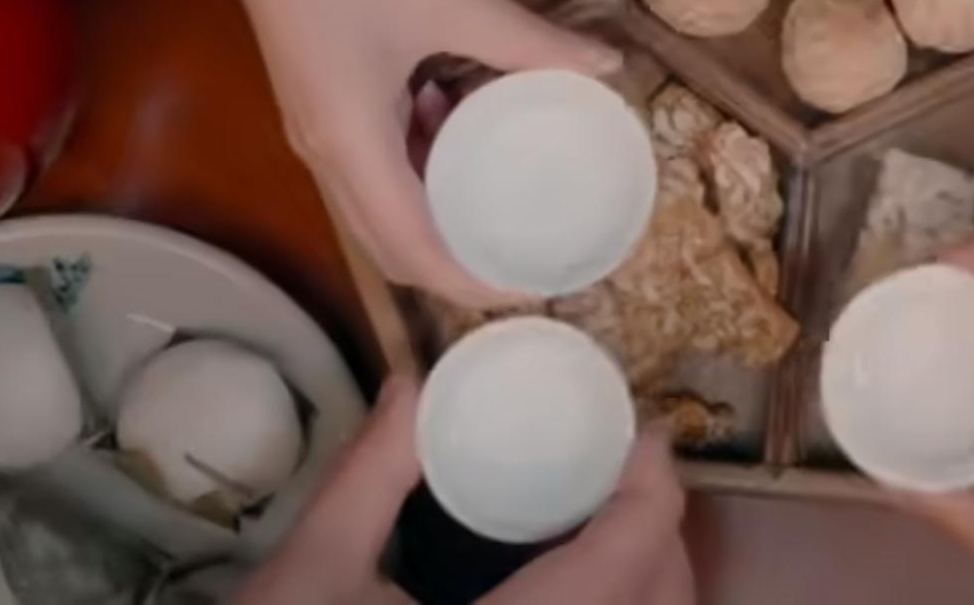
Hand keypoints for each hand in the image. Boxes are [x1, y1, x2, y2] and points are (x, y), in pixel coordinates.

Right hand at [151, 0, 620, 306]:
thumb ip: (527, 40)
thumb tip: (607, 64)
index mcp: (353, 146)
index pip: (414, 253)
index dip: (476, 283)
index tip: (540, 285)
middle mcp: (329, 154)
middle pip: (395, 243)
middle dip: (464, 259)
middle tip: (534, 252)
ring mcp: (321, 128)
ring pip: (387, 198)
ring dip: (444, 203)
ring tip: (513, 190)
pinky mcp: (323, 99)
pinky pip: (379, 155)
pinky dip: (425, 156)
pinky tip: (467, 114)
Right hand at [235, 377, 693, 604]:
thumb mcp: (312, 571)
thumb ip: (369, 476)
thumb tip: (410, 388)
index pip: (629, 558)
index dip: (653, 488)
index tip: (642, 435)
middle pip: (661, 600)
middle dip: (660, 532)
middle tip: (624, 473)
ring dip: (647, 581)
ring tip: (608, 529)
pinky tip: (579, 588)